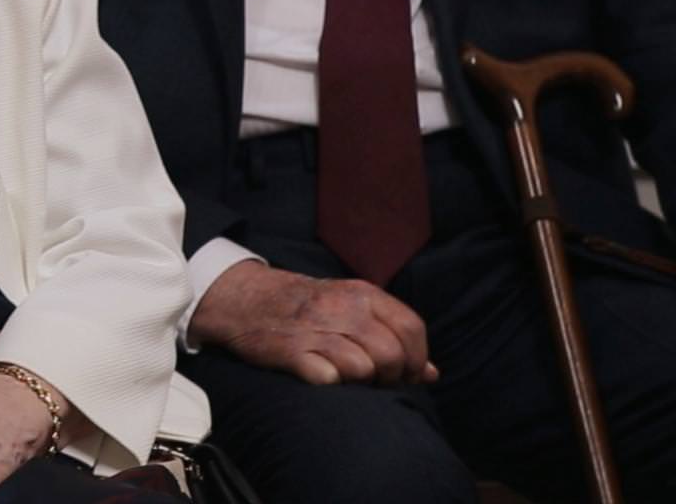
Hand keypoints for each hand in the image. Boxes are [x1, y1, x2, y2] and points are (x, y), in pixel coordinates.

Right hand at [189, 260, 438, 385]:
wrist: (243, 297)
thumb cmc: (305, 306)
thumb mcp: (350, 305)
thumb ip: (392, 332)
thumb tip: (432, 374)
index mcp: (362, 294)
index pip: (412, 328)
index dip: (417, 359)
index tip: (407, 374)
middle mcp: (342, 309)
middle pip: (392, 354)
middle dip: (391, 377)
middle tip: (376, 381)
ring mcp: (316, 330)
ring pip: (363, 369)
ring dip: (360, 382)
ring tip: (347, 376)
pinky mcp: (291, 352)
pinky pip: (328, 378)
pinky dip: (330, 382)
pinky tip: (321, 375)